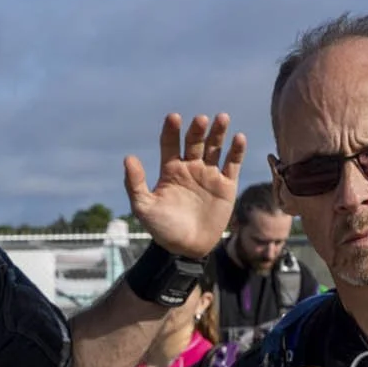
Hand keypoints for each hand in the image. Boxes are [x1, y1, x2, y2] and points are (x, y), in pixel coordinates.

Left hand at [123, 112, 246, 256]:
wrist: (187, 248)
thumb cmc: (163, 229)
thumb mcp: (144, 207)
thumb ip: (136, 183)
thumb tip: (129, 158)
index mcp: (170, 170)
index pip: (170, 143)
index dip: (171, 130)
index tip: (173, 118)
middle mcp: (190, 167)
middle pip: (194, 142)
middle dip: (197, 130)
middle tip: (200, 120)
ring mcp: (209, 174)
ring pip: (215, 147)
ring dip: (218, 133)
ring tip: (221, 118)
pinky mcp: (226, 185)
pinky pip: (232, 163)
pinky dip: (236, 150)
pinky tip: (238, 138)